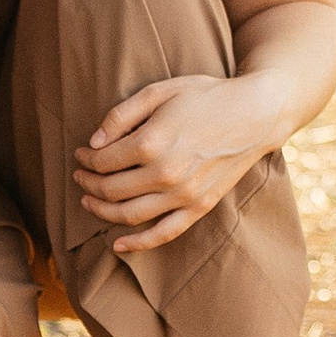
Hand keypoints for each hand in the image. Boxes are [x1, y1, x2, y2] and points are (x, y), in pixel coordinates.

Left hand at [73, 72, 282, 259]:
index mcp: (152, 143)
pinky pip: (163, 233)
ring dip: (101, 211)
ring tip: (88, 200)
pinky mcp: (200, 207)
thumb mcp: (159, 91)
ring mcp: (184, 195)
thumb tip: (93, 143)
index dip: (86, 159)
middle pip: (111, 190)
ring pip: (129, 215)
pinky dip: (137, 243)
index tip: (81, 153)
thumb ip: (120, 116)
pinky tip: (117, 245)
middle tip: (80, 175)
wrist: (255, 114)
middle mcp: (165, 174)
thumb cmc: (206, 97)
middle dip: (88, 183)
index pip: (103, 161)